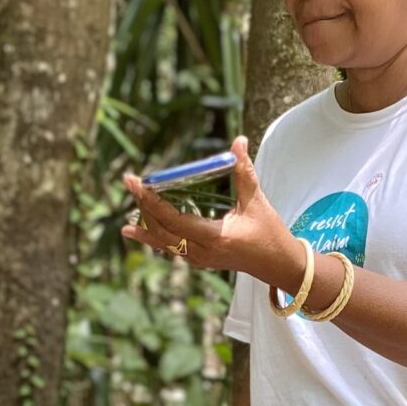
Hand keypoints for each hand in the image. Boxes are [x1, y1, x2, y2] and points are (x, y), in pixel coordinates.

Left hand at [119, 138, 296, 286]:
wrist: (277, 264)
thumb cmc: (269, 232)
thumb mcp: (256, 201)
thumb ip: (244, 171)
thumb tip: (238, 141)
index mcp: (215, 235)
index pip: (173, 219)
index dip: (151, 201)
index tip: (136, 183)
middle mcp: (201, 251)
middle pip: (162, 231)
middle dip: (143, 207)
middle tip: (129, 183)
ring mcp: (198, 259)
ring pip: (163, 243)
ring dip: (145, 226)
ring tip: (129, 213)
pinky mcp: (199, 260)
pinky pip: (171, 248)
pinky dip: (153, 238)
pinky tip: (136, 231)